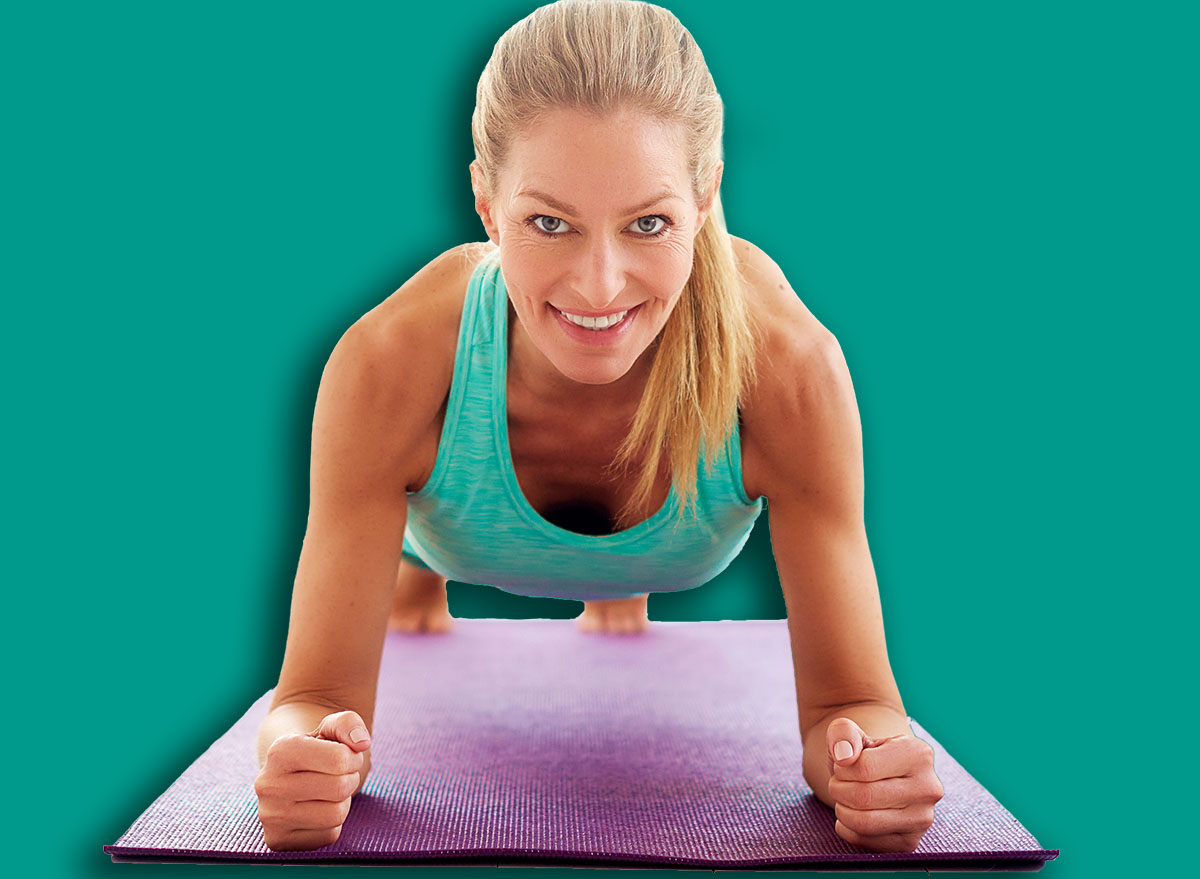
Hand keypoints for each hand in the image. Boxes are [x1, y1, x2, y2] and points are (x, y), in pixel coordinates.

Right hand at [254, 710, 370, 850]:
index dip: (352, 757)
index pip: (339, 759)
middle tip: (338, 775)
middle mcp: (268, 785)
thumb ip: (348, 723)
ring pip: (336, 815)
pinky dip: (331, 824)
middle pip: (339, 788)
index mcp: (280, 751)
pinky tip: (316, 809)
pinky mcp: (278, 841)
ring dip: (342, 802)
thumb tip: (362, 742)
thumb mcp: (330, 728)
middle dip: (349, 779)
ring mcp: (270, 817)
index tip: (345, 755)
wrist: (289, 775)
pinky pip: (328, 836)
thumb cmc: (316, 749)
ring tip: (328, 792)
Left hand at [825, 717, 943, 852]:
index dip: (842, 768)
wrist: (876, 777)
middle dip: (838, 789)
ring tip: (844, 797)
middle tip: (838, 783)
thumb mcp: (848, 734)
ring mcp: (922, 819)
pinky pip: (865, 841)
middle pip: (863, 797)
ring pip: (864, 822)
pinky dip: (847, 828)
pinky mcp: (910, 843)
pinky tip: (853, 813)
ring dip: (842, 809)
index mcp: (918, 754)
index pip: (864, 768)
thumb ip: (842, 733)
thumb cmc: (860, 753)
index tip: (843, 764)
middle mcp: (928, 788)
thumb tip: (844, 755)